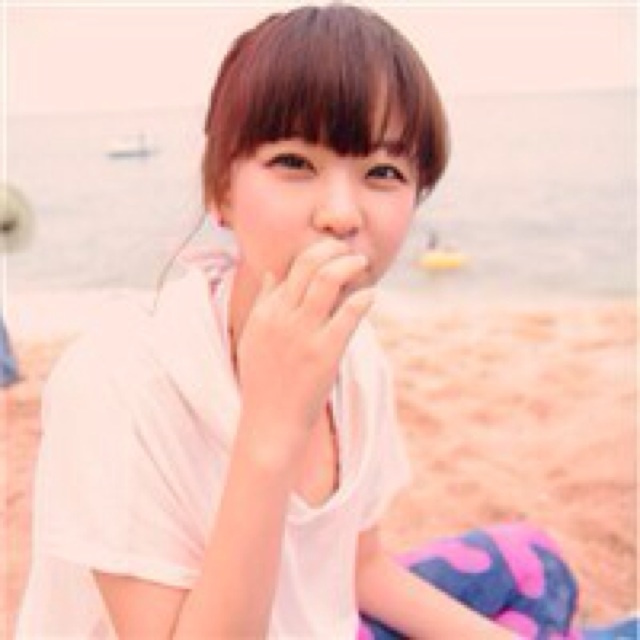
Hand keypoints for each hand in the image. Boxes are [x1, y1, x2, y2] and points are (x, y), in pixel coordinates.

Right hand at [236, 239, 373, 458]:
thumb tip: (272, 274)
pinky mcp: (325, 353)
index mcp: (265, 312)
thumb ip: (264, 303)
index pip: (292, 267)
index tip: (332, 253)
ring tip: (361, 263)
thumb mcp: (254, 338)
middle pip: (309, 264)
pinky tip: (371, 294)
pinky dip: (364, 297)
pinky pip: (349, 313)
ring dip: (350, 264)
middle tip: (349, 251)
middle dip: (333, 249)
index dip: (316, 253)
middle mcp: (282, 317)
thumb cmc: (264, 381)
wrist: (271, 423)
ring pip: (328, 280)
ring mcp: (304, 334)